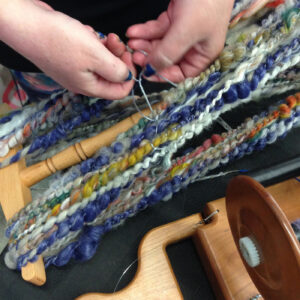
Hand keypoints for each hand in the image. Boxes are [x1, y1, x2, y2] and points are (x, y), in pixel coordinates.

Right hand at [0, 0, 135, 98]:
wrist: (26, 23)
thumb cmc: (59, 40)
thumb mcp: (96, 56)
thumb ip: (116, 70)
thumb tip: (127, 77)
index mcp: (90, 87)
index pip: (119, 92)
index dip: (129, 76)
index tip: (128, 57)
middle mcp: (83, 81)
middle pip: (111, 75)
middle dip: (117, 57)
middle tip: (115, 41)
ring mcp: (75, 69)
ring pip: (101, 62)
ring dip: (105, 47)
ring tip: (99, 35)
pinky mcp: (69, 56)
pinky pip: (89, 52)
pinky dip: (92, 42)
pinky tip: (85, 32)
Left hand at [126, 0, 233, 81]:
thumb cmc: (206, 1)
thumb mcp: (187, 31)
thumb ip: (168, 53)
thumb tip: (152, 69)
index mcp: (203, 53)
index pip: (181, 73)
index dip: (163, 75)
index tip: (146, 73)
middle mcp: (193, 45)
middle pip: (167, 58)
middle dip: (149, 57)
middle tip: (134, 54)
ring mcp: (183, 31)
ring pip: (160, 43)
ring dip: (144, 43)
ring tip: (131, 41)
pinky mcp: (175, 17)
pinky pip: (157, 29)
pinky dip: (145, 30)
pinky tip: (133, 31)